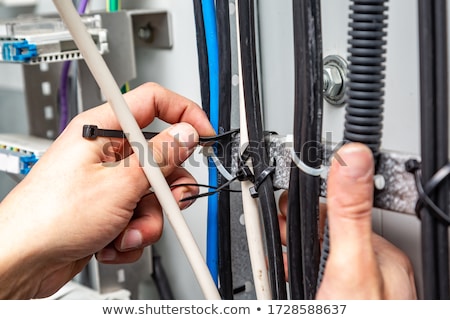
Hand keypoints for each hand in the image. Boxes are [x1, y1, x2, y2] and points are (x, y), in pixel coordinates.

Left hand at [0, 82, 214, 298]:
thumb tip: (186, 135)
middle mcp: (107, 153)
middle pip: (160, 157)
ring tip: (128, 232)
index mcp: (102, 130)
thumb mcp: (118, 184)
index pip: (154, 102)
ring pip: (154, 194)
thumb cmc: (48, 217)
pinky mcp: (110, 209)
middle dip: (166, 189)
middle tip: (166, 202)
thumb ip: (159, 157)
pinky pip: (141, 215)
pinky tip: (113, 240)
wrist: (21, 260)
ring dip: (147, 220)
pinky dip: (133, 233)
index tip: (203, 135)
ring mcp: (109, 183)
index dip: (184, 114)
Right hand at [278, 143, 416, 298]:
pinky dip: (297, 269)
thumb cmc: (362, 317)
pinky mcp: (342, 299)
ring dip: (292, 247)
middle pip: (326, 231)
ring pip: (318, 253)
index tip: (288, 198)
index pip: (340, 210)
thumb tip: (354, 155)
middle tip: (276, 224)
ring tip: (276, 244)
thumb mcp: (351, 261)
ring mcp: (356, 286)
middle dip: (294, 225)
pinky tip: (289, 271)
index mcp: (381, 252)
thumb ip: (349, 212)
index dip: (308, 203)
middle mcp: (372, 268)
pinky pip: (316, 274)